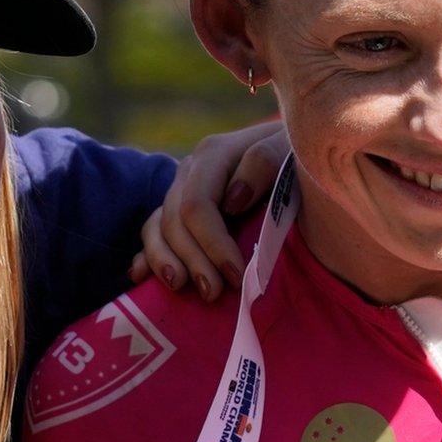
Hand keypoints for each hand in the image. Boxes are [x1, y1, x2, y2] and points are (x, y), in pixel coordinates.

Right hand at [129, 121, 288, 300]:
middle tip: (213, 295)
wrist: (300, 147)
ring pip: (157, 227)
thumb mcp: (292, 149)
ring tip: (179, 287)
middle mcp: (191, 170)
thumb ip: (265, 162)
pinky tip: (141, 277)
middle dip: (192, 260)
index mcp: (214, 154)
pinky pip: (153, 230)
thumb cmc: (300, 153)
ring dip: (164, 261)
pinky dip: (146, 254)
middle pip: (175, 221)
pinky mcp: (180, 206)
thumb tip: (232, 199)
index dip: (212, 245)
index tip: (235, 276)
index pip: (197, 206)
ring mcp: (182, 188)